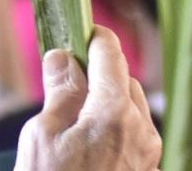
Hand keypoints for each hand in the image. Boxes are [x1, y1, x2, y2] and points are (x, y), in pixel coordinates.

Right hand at [16, 26, 161, 170]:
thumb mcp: (42, 138)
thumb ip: (59, 92)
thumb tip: (62, 57)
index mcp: (113, 113)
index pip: (110, 54)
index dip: (94, 38)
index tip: (80, 34)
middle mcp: (141, 130)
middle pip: (125, 81)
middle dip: (100, 76)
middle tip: (67, 87)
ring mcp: (149, 153)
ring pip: (134, 110)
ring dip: (112, 106)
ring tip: (78, 125)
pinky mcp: (149, 169)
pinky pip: (137, 137)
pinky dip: (120, 132)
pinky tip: (95, 146)